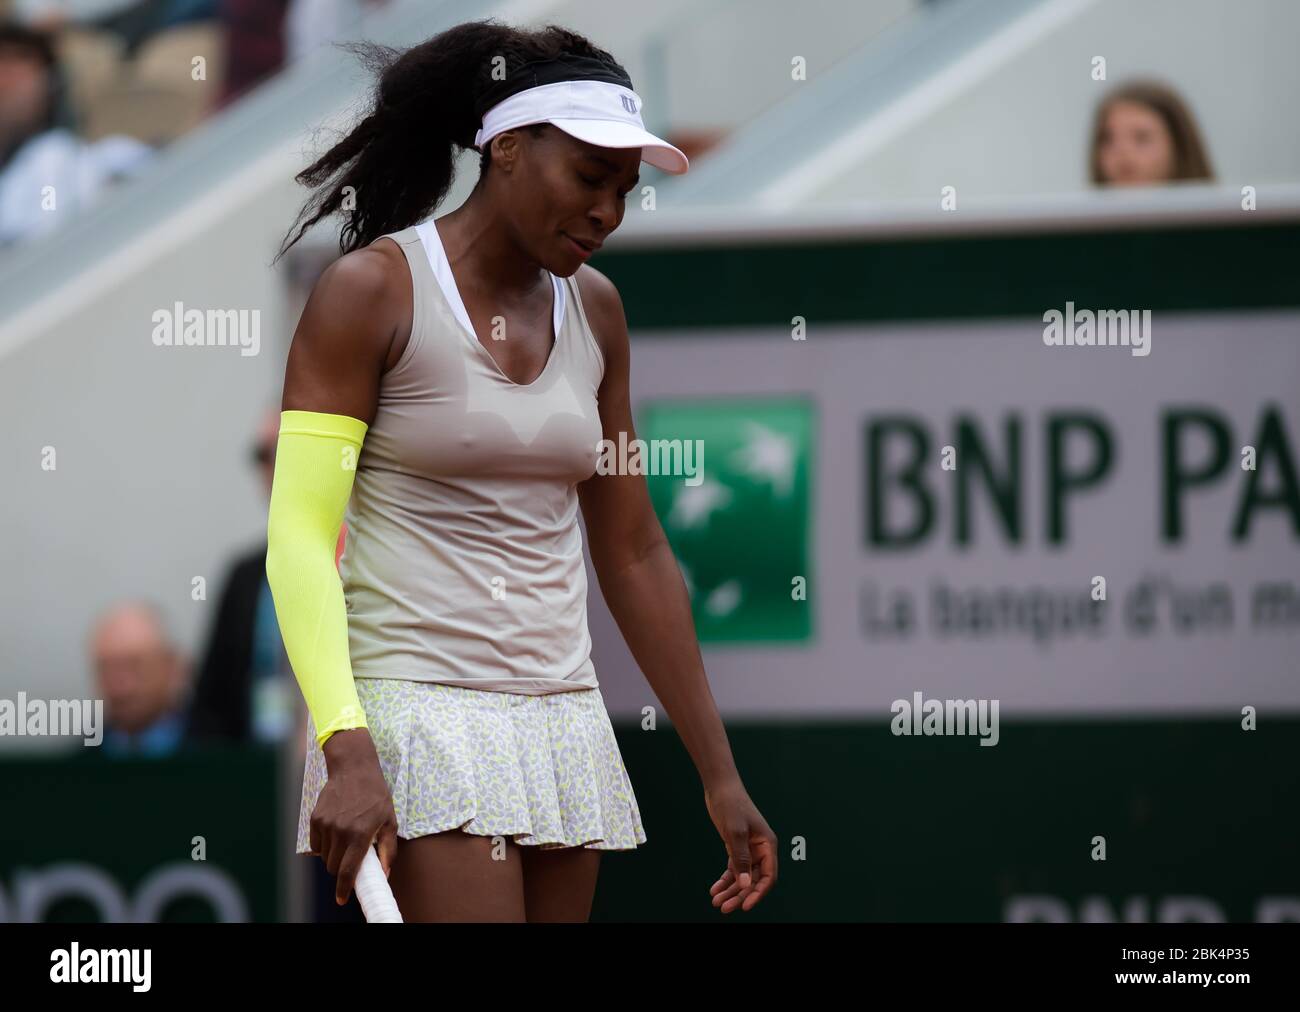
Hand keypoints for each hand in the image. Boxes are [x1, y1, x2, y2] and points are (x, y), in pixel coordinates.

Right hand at [312, 728, 398, 904]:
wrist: (354, 768)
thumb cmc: (376, 795)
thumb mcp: (390, 820)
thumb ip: (387, 849)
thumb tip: (385, 873)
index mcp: (360, 834)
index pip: (348, 870)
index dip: (344, 888)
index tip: (342, 899)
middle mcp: (340, 831)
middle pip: (333, 867)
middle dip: (341, 870)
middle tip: (351, 860)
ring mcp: (325, 825)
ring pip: (324, 857)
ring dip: (333, 857)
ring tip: (345, 841)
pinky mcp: (315, 819)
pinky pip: (315, 844)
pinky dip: (324, 846)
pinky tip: (335, 833)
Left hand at [703, 778, 777, 912]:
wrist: (720, 787)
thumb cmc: (731, 805)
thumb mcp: (735, 832)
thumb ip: (741, 859)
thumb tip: (746, 884)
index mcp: (767, 845)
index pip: (768, 876)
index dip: (758, 893)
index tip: (745, 905)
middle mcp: (761, 849)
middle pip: (754, 880)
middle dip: (740, 895)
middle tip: (724, 908)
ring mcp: (749, 849)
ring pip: (743, 876)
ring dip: (731, 890)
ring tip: (716, 902)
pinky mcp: (736, 847)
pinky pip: (733, 868)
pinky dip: (725, 880)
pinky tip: (715, 889)